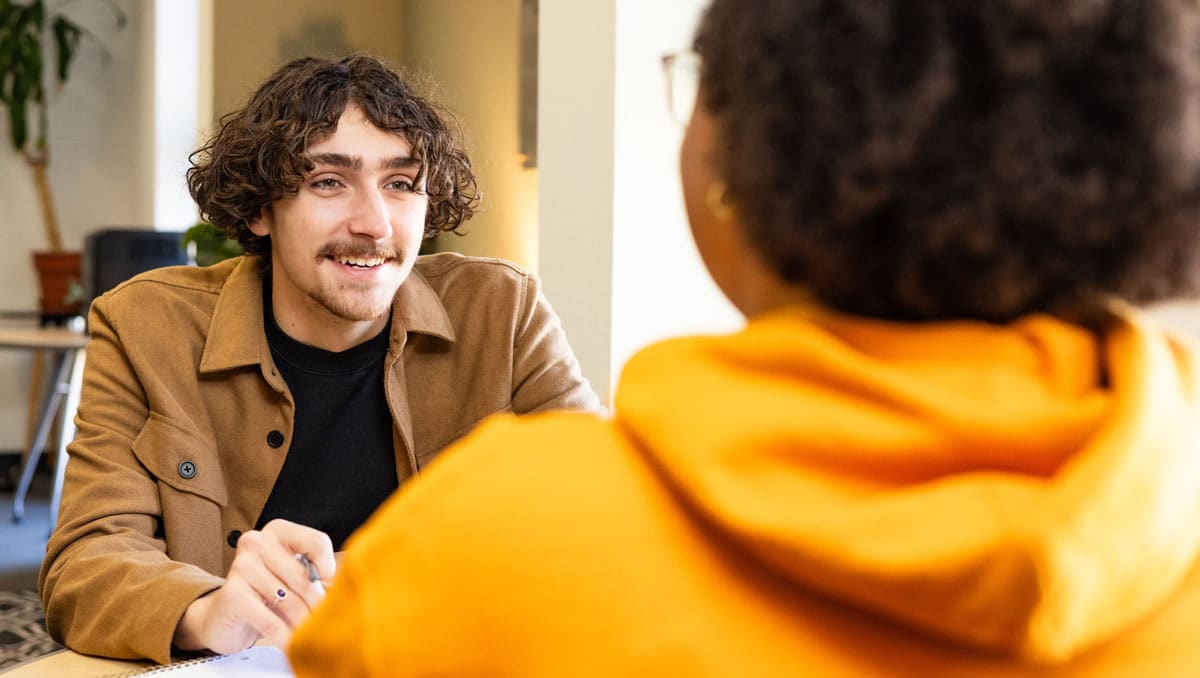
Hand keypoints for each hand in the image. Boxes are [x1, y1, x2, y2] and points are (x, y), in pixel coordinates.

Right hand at [172, 519, 335, 654]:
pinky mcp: (232, 593)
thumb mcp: (294, 576)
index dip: (329, 566)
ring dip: (303, 624)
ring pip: (289, 600)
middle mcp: (257, 542)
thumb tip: (353, 576)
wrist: (226, 615)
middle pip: (303, 576)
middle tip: (326, 622)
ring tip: (312, 636)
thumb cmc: (268, 592)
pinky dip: (284, 637)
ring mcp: (242, 566)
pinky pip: (269, 620)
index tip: (329, 584)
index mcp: (279, 531)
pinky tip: (292, 646)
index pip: (316, 541)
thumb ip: (320, 573)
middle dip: (317, 604)